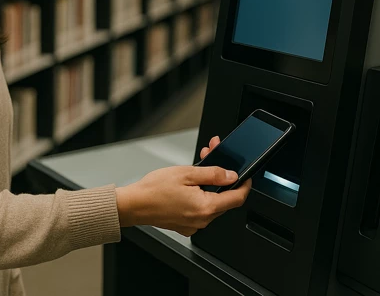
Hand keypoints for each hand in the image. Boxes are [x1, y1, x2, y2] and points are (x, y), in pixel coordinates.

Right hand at [115, 136, 251, 236]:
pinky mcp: (186, 224)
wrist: (133, 205)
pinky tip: (191, 182)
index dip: (244, 184)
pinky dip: (200, 195)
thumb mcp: (186, 173)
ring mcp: (194, 224)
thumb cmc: (153, 190)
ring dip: (210, 185)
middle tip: (213, 155)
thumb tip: (231, 175)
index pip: (237, 198)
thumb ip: (213, 174)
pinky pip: (200, 209)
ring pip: (212, 203)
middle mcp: (202, 220)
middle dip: (222, 177)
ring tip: (197, 166)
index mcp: (205, 207)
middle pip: (224, 199)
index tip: (246, 175)